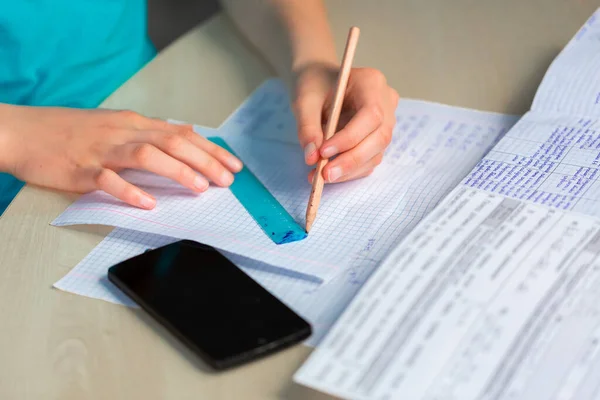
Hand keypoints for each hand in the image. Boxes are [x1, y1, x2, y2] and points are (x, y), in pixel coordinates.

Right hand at [0, 105, 242, 208]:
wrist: (23, 131)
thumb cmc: (71, 131)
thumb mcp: (116, 124)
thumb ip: (150, 131)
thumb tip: (185, 131)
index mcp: (133, 124)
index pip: (181, 134)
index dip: (210, 150)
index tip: (233, 165)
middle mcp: (122, 133)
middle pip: (171, 142)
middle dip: (204, 161)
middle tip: (227, 180)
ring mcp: (101, 150)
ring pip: (145, 155)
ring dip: (176, 171)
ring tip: (199, 187)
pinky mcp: (79, 170)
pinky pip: (107, 180)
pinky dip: (129, 191)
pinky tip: (147, 203)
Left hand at [293, 63, 398, 182]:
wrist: (320, 84)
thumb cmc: (314, 84)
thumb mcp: (304, 100)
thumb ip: (307, 127)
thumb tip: (311, 157)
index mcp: (372, 83)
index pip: (371, 115)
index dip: (349, 137)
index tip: (324, 152)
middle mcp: (386, 103)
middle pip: (379, 138)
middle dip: (351, 160)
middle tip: (324, 175)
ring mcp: (386, 123)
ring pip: (375, 153)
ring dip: (349, 170)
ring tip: (321, 177)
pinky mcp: (377, 140)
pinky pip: (369, 160)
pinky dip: (349, 171)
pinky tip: (328, 174)